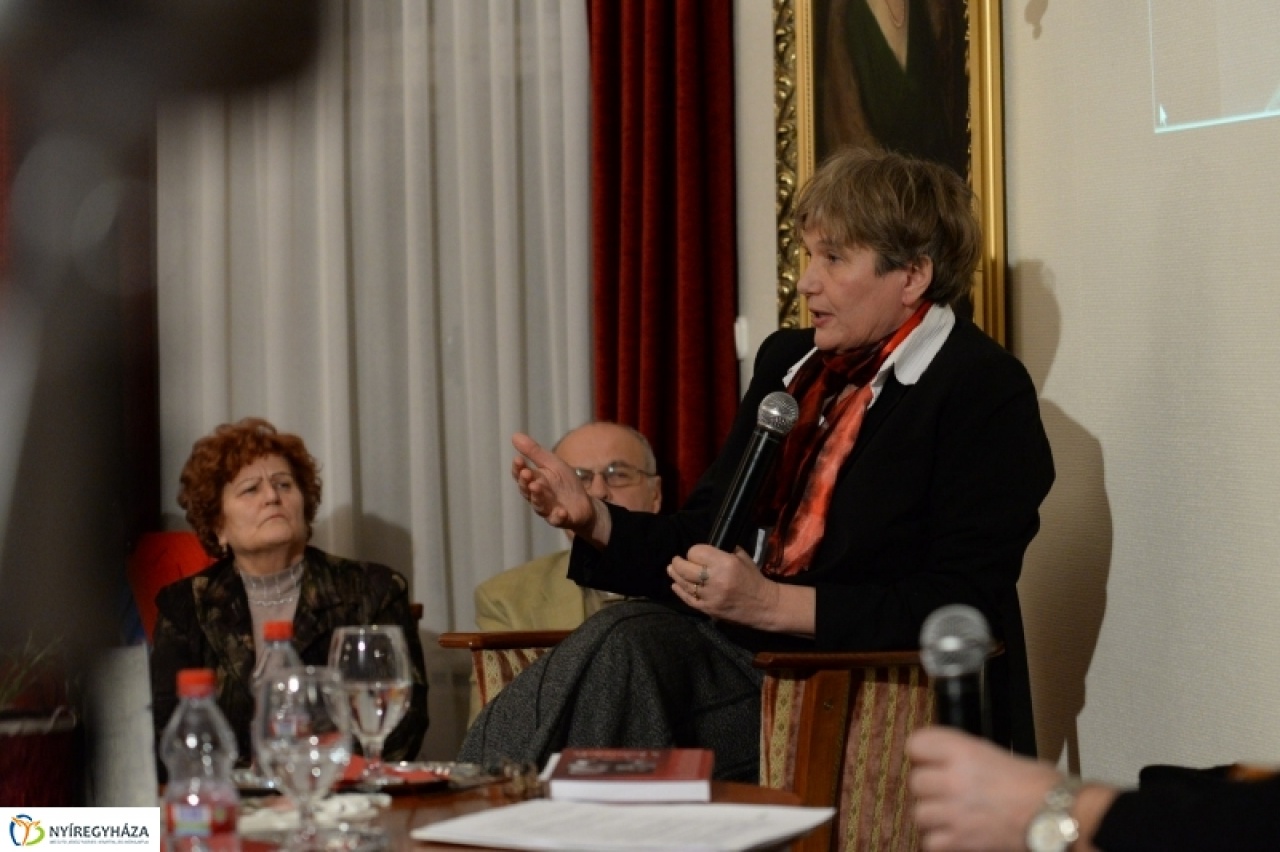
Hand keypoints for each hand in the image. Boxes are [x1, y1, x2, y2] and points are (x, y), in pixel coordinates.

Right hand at [511, 433, 602, 540]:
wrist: (585, 504)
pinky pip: (558, 520)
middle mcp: (537, 496)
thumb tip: (514, 435)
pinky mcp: (561, 519)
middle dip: (525, 482)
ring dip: (537, 496)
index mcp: (535, 481)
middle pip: (527, 490)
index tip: (518, 459)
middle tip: (526, 473)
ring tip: (536, 486)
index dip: (518, 468)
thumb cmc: (565, 483)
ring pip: (539, 505)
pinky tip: (561, 512)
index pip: (521, 475)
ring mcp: (549, 509)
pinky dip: (558, 516)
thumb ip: (535, 452)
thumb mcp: (552, 464)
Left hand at [667, 544, 779, 628]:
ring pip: (683, 583)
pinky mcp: (707, 609)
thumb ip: (723, 550)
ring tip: (671, 569)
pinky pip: (688, 599)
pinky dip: (679, 590)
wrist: (763, 605)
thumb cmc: (753, 579)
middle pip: (685, 568)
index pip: (696, 552)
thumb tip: (705, 548)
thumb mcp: (742, 557)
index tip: (696, 553)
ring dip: (675, 575)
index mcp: (725, 563)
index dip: (694, 552)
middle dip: (679, 562)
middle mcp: (715, 579)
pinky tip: (675, 585)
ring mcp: (709, 596)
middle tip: (677, 560)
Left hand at [907, 727, 1060, 851]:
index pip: (916, 744)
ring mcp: (954, 812)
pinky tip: (955, 835)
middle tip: (947, 791)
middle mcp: (953, 779)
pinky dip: (939, 841)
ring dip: (932, 816)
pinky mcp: (960, 841)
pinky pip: (929, 841)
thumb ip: (965, 756)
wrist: (1058, 817)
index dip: (923, 753)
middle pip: (915, 781)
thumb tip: (945, 762)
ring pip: (918, 813)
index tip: (931, 759)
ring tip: (952, 815)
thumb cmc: (1038, 784)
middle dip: (929, 787)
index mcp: (963, 751)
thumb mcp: (997, 755)